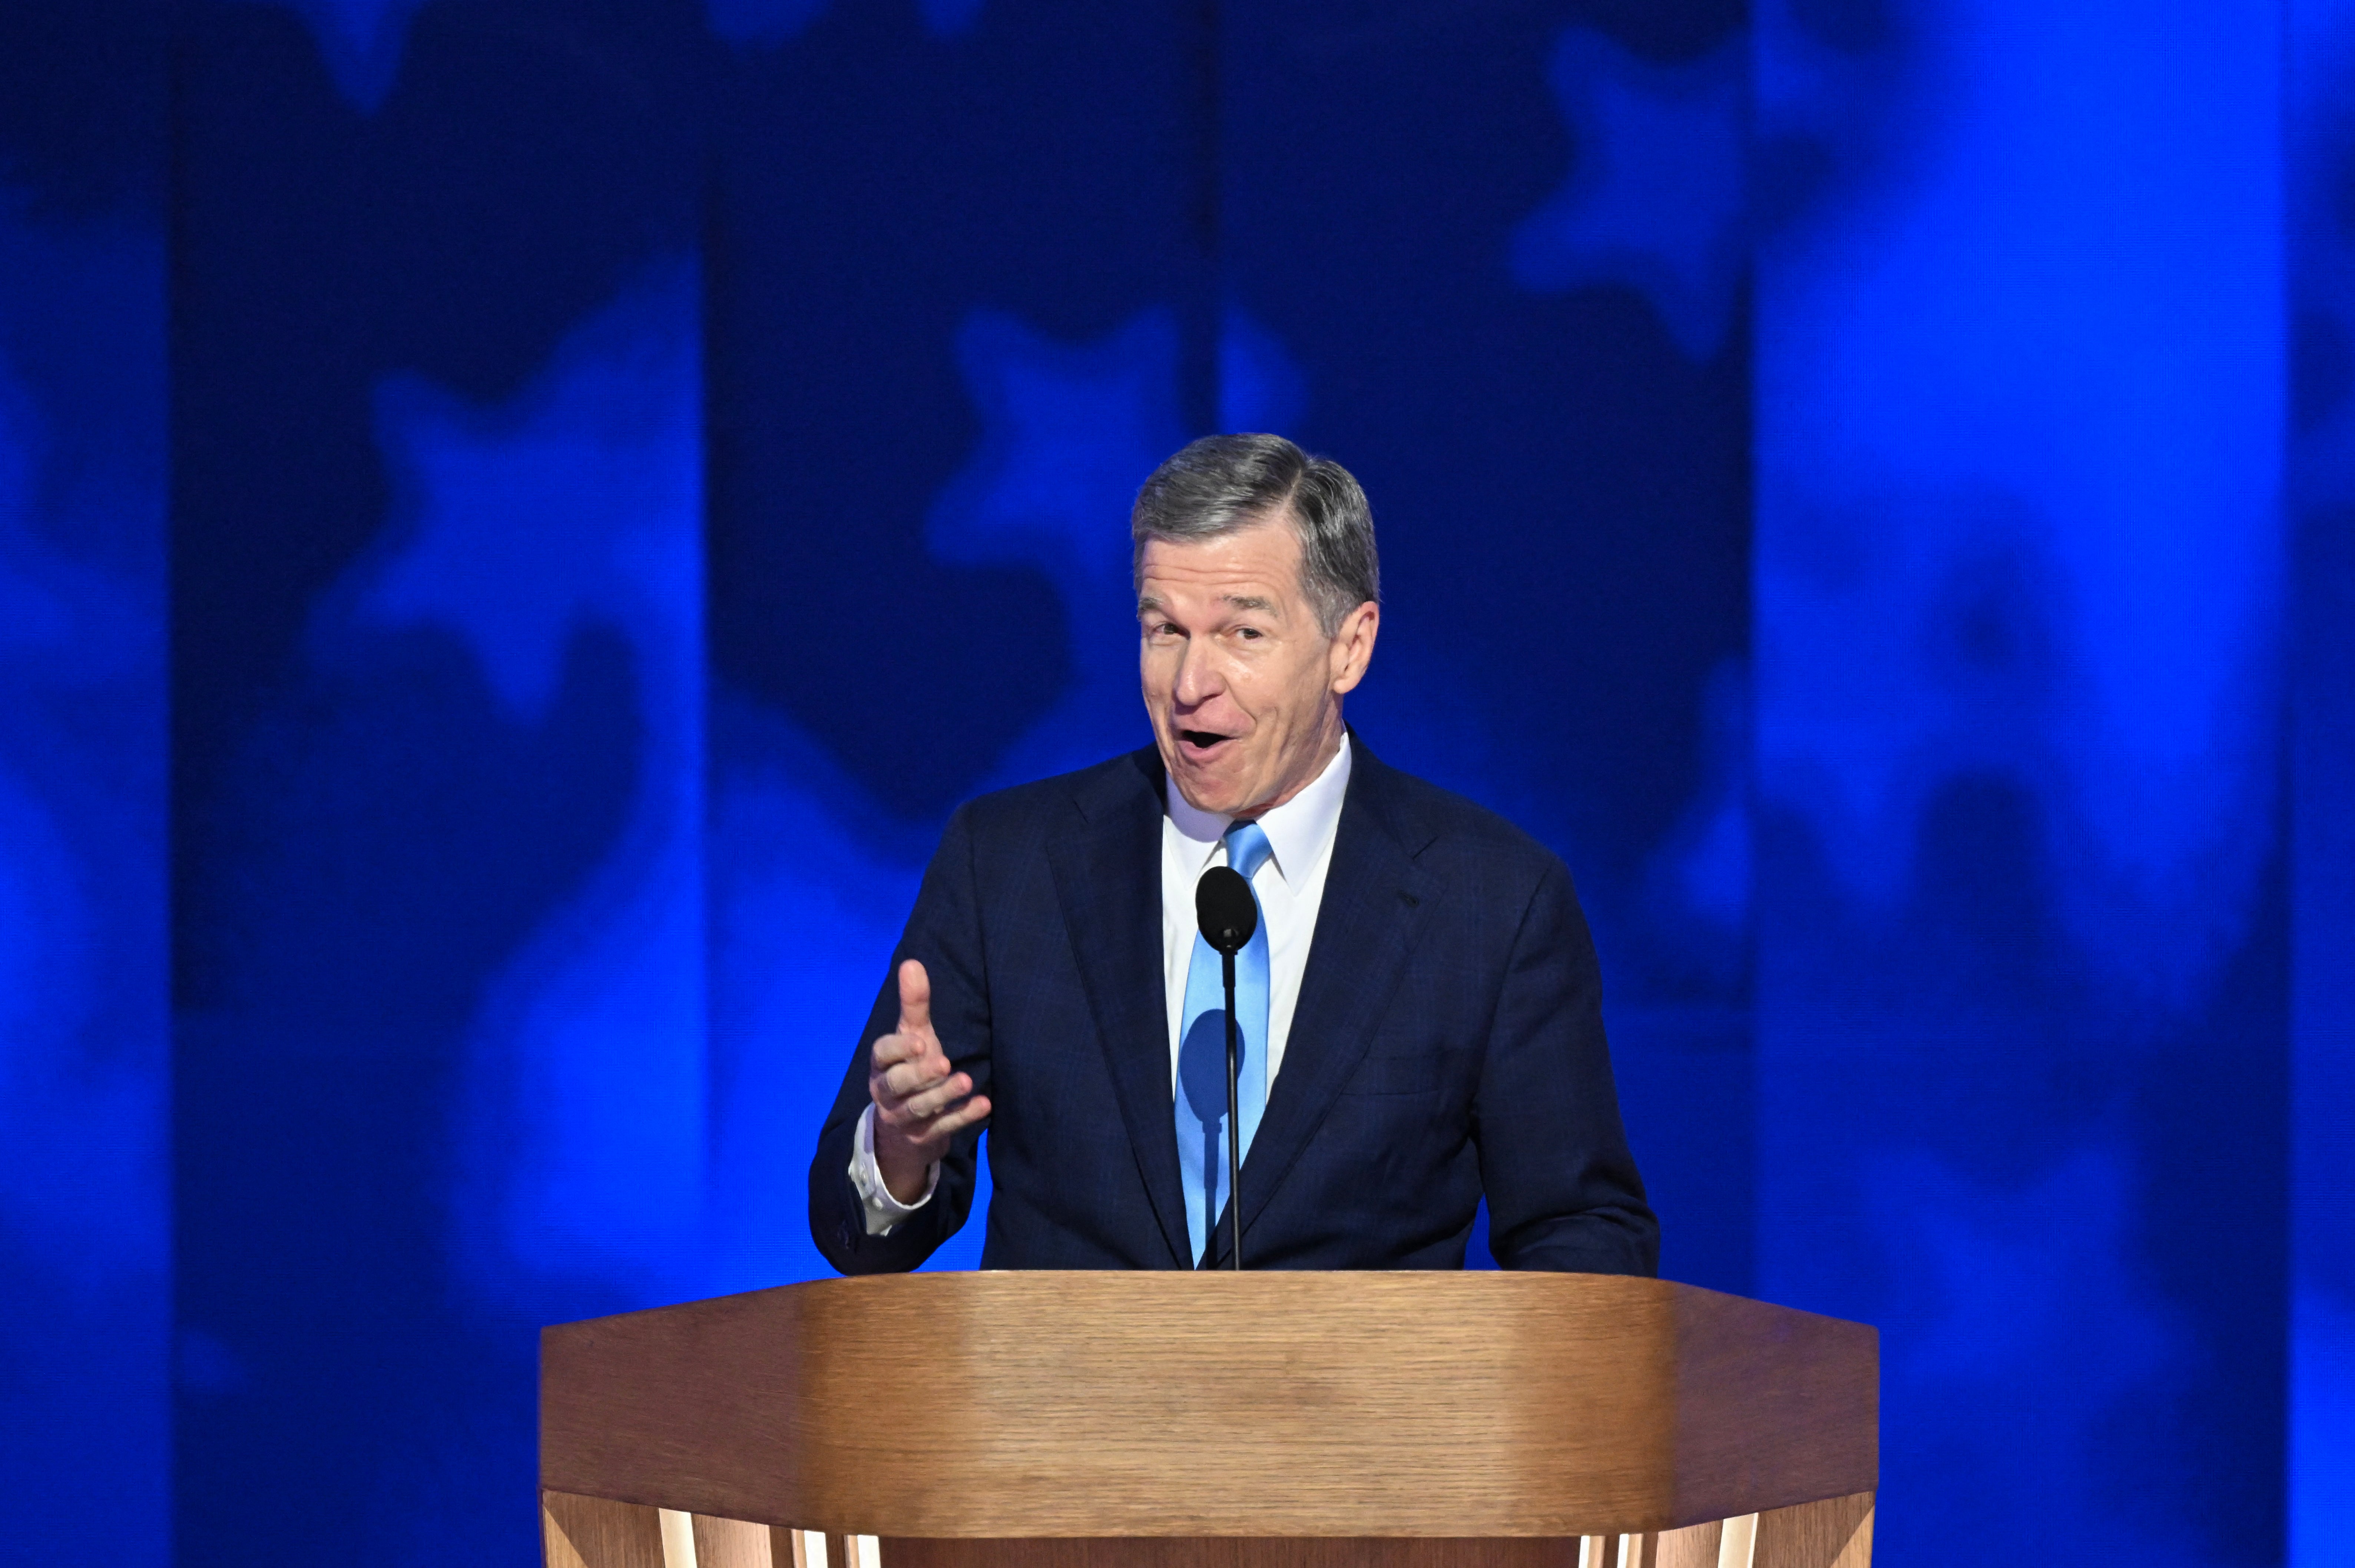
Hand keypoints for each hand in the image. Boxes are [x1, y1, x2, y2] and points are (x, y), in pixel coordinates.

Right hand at [868, 959, 990, 1203]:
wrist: (906, 1125)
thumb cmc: (912, 1068)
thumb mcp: (913, 1036)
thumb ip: (913, 1004)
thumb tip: (912, 962)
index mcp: (882, 1065)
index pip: (882, 1054)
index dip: (898, 1049)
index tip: (920, 1041)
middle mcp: (886, 1092)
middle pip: (897, 1084)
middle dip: (919, 1074)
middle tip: (944, 1063)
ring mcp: (902, 1118)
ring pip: (918, 1108)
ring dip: (943, 1096)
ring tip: (966, 1081)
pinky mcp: (922, 1137)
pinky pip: (942, 1129)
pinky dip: (962, 1117)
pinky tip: (984, 1105)